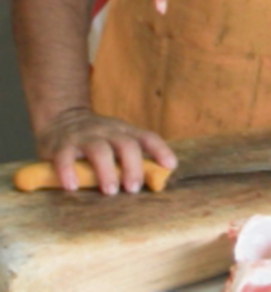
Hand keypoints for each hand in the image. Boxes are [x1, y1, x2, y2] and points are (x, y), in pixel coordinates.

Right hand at [36, 107, 175, 194]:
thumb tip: (155, 180)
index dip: (160, 150)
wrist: (60, 119)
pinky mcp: (61, 145)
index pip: (147, 137)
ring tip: (110, 191)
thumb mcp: (116, 141)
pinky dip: (69, 172)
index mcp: (124, 131)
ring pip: (99, 150)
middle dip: (133, 167)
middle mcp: (107, 131)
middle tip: (133, 188)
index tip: (170, 166)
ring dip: (107, 171)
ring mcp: (84, 136)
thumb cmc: (96, 139)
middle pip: (126, 145)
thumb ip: (130, 157)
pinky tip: (72, 186)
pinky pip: (65, 158)